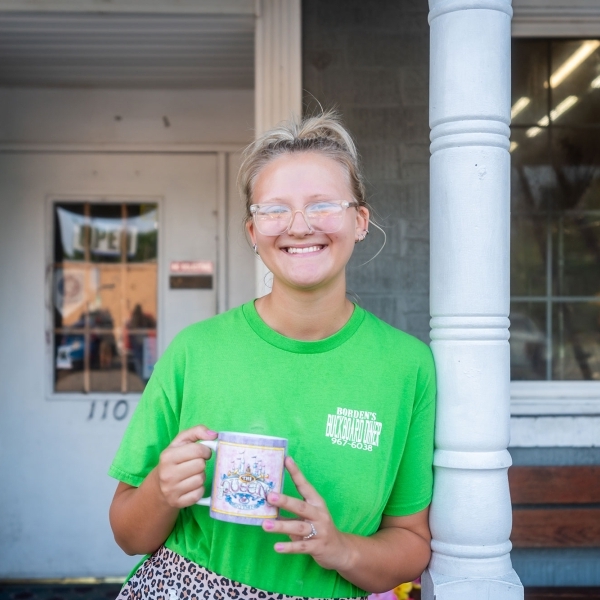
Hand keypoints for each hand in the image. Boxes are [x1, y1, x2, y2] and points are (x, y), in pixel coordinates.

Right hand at [157, 425, 217, 508]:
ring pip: (201, 480)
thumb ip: (197, 431)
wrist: (159, 486)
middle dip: (202, 463)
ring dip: (201, 476)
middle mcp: (167, 474)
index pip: (197, 450)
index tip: (204, 452)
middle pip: (200, 465)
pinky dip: (199, 489)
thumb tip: (214, 434)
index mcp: (167, 456)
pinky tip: (192, 485)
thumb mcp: (181, 442)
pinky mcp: (178, 503)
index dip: (205, 450)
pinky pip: (199, 494)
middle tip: (196, 464)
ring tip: (193, 474)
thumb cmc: (174, 460)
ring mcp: (171, 490)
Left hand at [262, 456, 354, 571]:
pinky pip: (301, 547)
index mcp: (316, 502)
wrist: (339, 549)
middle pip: (301, 506)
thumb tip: (268, 503)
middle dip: (285, 501)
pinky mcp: (318, 547)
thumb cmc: (318, 528)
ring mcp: (319, 531)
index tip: (286, 460)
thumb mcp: (308, 516)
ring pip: (298, 527)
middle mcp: (318, 514)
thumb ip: (292, 510)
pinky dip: (289, 547)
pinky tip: (277, 547)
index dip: (296, 473)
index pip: (305, 485)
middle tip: (269, 496)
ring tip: (265, 525)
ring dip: (281, 526)